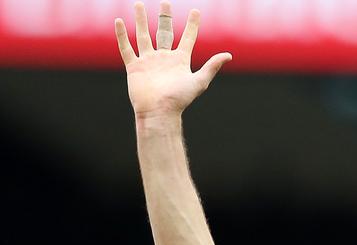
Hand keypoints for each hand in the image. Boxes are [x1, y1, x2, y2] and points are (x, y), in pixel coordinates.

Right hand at [115, 2, 231, 117]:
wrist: (159, 112)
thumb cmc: (179, 100)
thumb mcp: (199, 82)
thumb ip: (212, 67)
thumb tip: (228, 55)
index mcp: (180, 61)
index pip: (188, 38)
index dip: (193, 25)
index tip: (196, 11)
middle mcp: (164, 59)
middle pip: (164, 32)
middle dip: (164, 17)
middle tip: (165, 3)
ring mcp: (148, 62)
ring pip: (143, 36)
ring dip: (141, 20)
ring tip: (138, 4)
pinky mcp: (135, 67)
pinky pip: (126, 48)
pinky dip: (122, 35)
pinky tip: (119, 21)